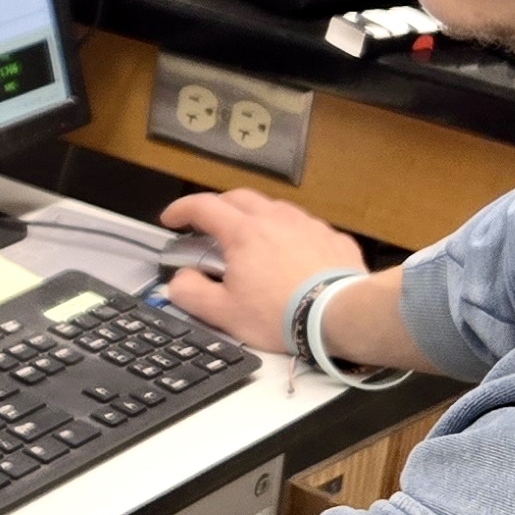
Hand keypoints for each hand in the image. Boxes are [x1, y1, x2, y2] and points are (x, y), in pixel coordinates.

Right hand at [159, 186, 362, 352]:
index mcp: (244, 234)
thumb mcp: (224, 313)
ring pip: (274, 208)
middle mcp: (275, 220)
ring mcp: (307, 226)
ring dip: (256, 217)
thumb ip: (191, 293)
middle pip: (239, 198)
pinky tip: (291, 255)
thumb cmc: (285, 315)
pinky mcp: (332, 239)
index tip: (173, 219)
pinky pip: (305, 227)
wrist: (341, 315)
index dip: (181, 210)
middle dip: (218, 206)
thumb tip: (179, 282)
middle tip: (209, 224)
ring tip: (251, 239)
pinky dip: (291, 234)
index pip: (203, 207)